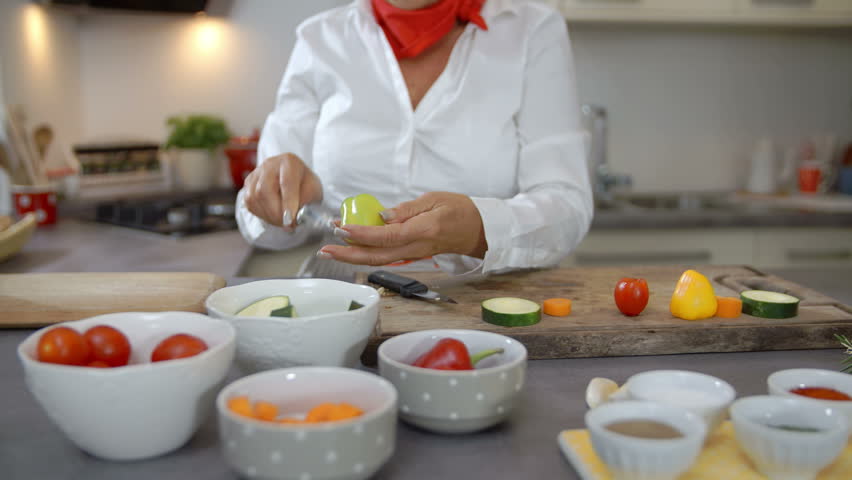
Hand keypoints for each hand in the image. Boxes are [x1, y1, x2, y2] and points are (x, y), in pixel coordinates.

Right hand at [242, 153, 322, 228]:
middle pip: (264, 190)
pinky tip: (273, 216)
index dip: (288, 202)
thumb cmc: (305, 185)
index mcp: (290, 162)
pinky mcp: (249, 183)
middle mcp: (270, 164)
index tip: (290, 220)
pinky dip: (261, 214)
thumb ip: (306, 201)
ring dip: (269, 216)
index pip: (287, 182)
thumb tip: (294, 216)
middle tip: (288, 225)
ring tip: (282, 222)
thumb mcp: (314, 191)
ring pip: (254, 198)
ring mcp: (257, 173)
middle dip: (276, 213)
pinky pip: (249, 202)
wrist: (296, 180)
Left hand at [319, 192, 486, 264]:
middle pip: (376, 256)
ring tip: (332, 247)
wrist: (478, 231)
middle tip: (325, 248)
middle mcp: (415, 248)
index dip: (361, 234)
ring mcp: (412, 254)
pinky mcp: (411, 255)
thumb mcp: (435, 200)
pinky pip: (385, 257)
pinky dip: (366, 253)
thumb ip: (407, 209)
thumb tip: (382, 215)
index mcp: (422, 231)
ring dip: (353, 254)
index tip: (341, 228)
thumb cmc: (460, 211)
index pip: (386, 236)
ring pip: (378, 260)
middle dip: (348, 254)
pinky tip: (352, 245)